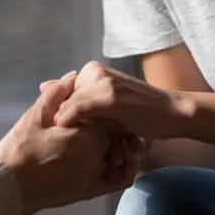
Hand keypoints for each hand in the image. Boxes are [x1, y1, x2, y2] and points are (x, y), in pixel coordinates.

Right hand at [0, 72, 133, 214]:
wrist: (7, 188)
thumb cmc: (19, 151)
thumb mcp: (35, 116)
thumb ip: (57, 94)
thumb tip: (73, 76)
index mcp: (88, 135)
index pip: (105, 114)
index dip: (95, 109)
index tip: (82, 110)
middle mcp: (97, 156)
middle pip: (113, 134)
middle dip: (102, 127)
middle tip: (81, 125)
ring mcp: (95, 176)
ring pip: (115, 154)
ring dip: (111, 146)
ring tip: (87, 142)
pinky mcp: (89, 192)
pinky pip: (117, 179)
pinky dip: (121, 169)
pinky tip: (109, 162)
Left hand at [53, 61, 190, 141]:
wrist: (171, 114)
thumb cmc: (140, 112)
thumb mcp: (105, 104)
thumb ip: (76, 95)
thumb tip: (43, 85)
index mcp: (92, 71)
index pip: (61, 94)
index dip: (59, 115)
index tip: (60, 133)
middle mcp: (95, 71)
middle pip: (63, 100)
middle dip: (63, 122)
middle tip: (74, 141)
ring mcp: (102, 81)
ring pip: (68, 104)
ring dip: (67, 125)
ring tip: (75, 143)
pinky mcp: (109, 95)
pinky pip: (79, 107)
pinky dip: (70, 119)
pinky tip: (69, 131)